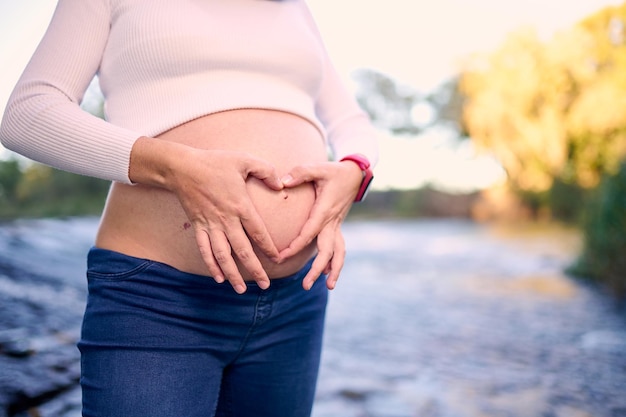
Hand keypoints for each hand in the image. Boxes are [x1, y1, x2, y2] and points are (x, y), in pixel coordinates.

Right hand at [169, 148, 283, 293]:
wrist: (182, 167)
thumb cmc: (215, 162)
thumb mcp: (245, 160)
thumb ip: (266, 171)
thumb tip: (280, 184)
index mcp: (240, 205)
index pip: (258, 232)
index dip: (269, 248)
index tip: (279, 260)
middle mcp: (226, 219)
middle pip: (242, 250)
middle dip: (254, 270)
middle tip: (265, 285)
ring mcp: (210, 224)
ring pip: (222, 256)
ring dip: (232, 274)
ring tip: (241, 290)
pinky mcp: (198, 225)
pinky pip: (204, 250)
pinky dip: (211, 265)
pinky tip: (219, 278)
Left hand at [279, 161, 361, 289]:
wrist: (354, 174)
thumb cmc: (333, 171)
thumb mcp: (317, 168)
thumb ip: (300, 173)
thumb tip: (282, 182)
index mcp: (325, 210)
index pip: (309, 232)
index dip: (296, 245)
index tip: (282, 256)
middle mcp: (332, 222)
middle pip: (327, 251)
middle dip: (317, 269)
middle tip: (306, 286)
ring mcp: (337, 226)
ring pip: (338, 253)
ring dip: (334, 270)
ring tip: (329, 286)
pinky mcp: (338, 227)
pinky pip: (338, 248)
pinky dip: (334, 261)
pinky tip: (327, 273)